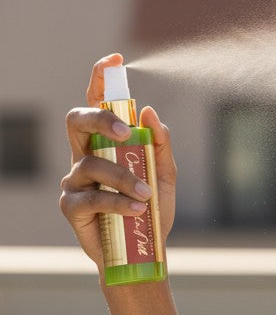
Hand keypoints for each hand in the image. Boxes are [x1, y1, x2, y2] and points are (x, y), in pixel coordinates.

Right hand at [60, 53, 176, 273]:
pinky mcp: (71, 206)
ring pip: (92, 164)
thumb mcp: (165, 176)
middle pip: (78, 120)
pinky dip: (117, 201)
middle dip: (101, 119)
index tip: (115, 60)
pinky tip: (136, 209)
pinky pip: (92, 196)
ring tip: (146, 195)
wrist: (143, 254)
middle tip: (126, 133)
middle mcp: (85, 155)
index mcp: (106, 143)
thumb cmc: (151, 211)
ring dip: (124, 177)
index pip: (97, 103)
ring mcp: (75, 180)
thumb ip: (160, 145)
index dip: (100, 78)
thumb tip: (149, 111)